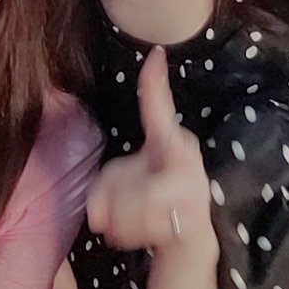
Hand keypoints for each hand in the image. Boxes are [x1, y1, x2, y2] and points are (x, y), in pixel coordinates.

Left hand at [86, 48, 217, 257]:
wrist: (187, 233)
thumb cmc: (152, 197)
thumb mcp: (122, 181)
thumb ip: (104, 188)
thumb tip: (95, 214)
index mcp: (169, 140)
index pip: (158, 107)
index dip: (155, 81)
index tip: (156, 54)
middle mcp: (185, 157)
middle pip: (138, 177)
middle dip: (120, 197)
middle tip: (110, 209)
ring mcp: (193, 189)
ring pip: (139, 205)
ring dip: (122, 220)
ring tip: (128, 220)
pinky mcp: (193, 217)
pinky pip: (147, 227)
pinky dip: (131, 234)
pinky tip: (140, 232)